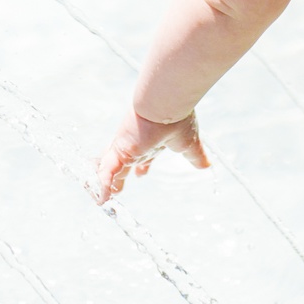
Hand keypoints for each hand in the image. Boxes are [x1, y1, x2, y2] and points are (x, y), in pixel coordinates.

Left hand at [93, 109, 210, 203]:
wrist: (167, 104)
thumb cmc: (179, 118)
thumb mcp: (190, 143)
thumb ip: (196, 156)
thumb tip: (208, 166)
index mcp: (152, 143)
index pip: (145, 157)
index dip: (142, 167)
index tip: (141, 175)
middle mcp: (136, 145)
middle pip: (123, 165)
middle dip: (119, 178)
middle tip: (115, 189)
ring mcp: (125, 148)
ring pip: (108, 169)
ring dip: (102, 183)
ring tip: (96, 196)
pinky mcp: (119, 152)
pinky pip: (106, 173)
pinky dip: (102, 186)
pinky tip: (100, 199)